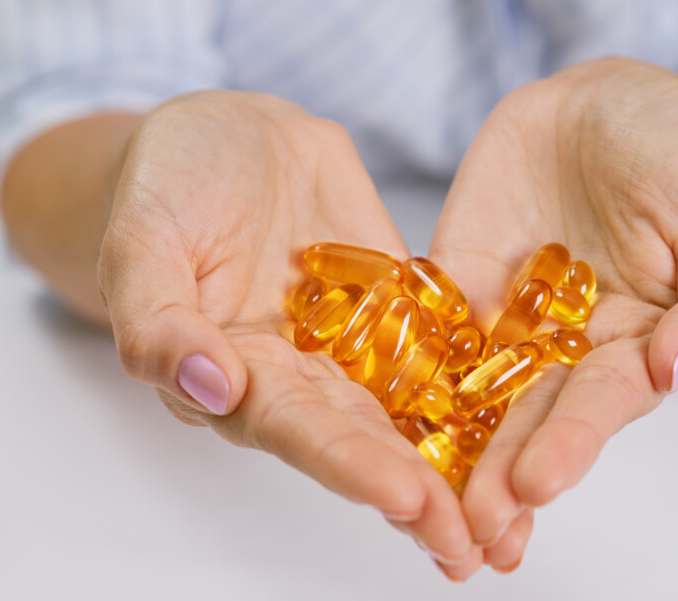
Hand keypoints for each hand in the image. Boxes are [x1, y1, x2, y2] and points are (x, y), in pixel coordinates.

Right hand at [97, 91, 480, 572]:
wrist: (228, 138)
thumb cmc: (166, 186)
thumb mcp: (141, 240)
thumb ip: (157, 317)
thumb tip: (207, 384)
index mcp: (238, 375)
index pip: (296, 430)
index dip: (348, 465)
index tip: (405, 497)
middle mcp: (303, 377)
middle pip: (365, 439)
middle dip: (419, 492)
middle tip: (474, 540)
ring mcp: (356, 345)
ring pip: (411, 412)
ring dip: (458, 466)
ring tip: (514, 521)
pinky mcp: (399, 306)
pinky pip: (445, 345)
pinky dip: (484, 385)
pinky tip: (536, 422)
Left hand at [429, 58, 677, 572]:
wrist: (614, 108)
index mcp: (637, 346)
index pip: (602, 404)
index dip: (570, 443)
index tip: (537, 484)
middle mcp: (568, 350)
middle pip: (529, 416)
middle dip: (498, 470)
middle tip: (467, 523)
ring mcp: (507, 319)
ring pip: (471, 391)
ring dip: (446, 448)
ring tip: (417, 504)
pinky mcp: (457, 281)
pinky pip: (424, 326)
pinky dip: (397, 367)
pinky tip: (367, 412)